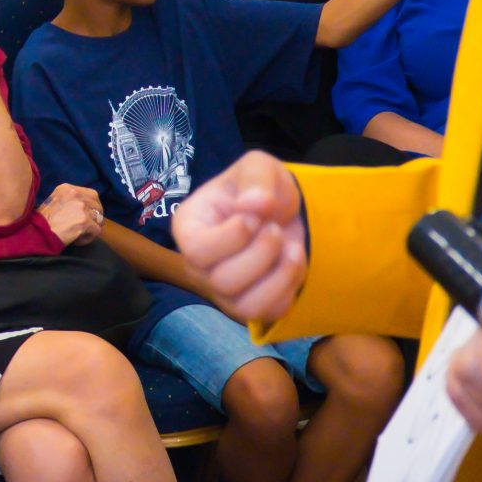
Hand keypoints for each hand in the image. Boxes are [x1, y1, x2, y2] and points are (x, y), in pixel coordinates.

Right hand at [39, 182, 104, 246]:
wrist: (38, 233)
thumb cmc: (43, 220)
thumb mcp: (55, 201)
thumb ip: (71, 201)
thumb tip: (89, 207)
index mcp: (67, 188)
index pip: (92, 194)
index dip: (92, 206)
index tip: (88, 216)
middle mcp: (76, 194)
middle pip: (98, 205)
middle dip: (96, 217)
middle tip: (88, 227)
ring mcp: (81, 207)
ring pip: (99, 218)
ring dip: (92, 228)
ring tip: (80, 234)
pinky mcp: (84, 221)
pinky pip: (97, 231)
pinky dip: (89, 238)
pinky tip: (77, 240)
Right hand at [172, 150, 307, 323]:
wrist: (283, 211)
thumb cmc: (260, 188)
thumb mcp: (259, 167)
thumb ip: (257, 178)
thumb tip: (255, 205)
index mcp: (189, 228)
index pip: (197, 250)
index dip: (232, 237)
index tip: (253, 217)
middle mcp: (198, 265)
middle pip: (222, 281)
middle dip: (262, 254)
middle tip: (276, 229)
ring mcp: (221, 290)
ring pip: (245, 307)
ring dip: (280, 277)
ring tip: (292, 249)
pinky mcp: (248, 305)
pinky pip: (268, 314)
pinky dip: (289, 290)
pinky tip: (291, 265)